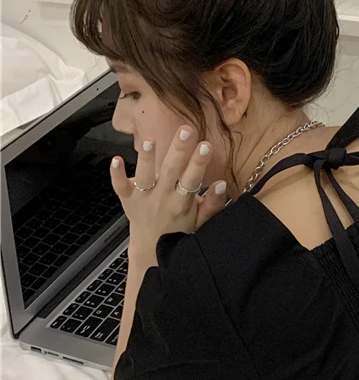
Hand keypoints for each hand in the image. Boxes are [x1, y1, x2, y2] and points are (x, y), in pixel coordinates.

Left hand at [110, 126, 226, 261]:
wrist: (151, 249)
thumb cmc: (178, 231)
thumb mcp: (201, 221)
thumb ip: (213, 203)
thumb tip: (221, 184)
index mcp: (181, 203)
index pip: (192, 179)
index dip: (199, 162)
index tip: (205, 146)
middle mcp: (162, 198)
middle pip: (171, 170)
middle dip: (179, 149)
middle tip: (186, 131)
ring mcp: (143, 198)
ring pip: (145, 176)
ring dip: (147, 158)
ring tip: (150, 141)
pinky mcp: (128, 198)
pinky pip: (119, 186)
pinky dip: (117, 174)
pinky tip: (116, 159)